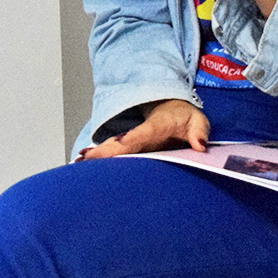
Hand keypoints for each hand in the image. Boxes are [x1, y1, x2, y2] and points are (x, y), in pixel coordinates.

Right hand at [78, 99, 210, 159]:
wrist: (171, 108)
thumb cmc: (184, 117)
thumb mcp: (198, 121)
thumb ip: (199, 131)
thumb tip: (200, 145)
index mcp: (155, 128)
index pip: (137, 136)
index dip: (122, 144)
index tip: (108, 149)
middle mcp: (141, 135)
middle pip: (119, 145)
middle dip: (101, 153)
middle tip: (82, 161)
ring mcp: (135, 142)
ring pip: (115, 151)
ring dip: (97, 157)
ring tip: (78, 166)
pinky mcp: (132, 149)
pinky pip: (117, 155)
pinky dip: (102, 161)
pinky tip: (88, 170)